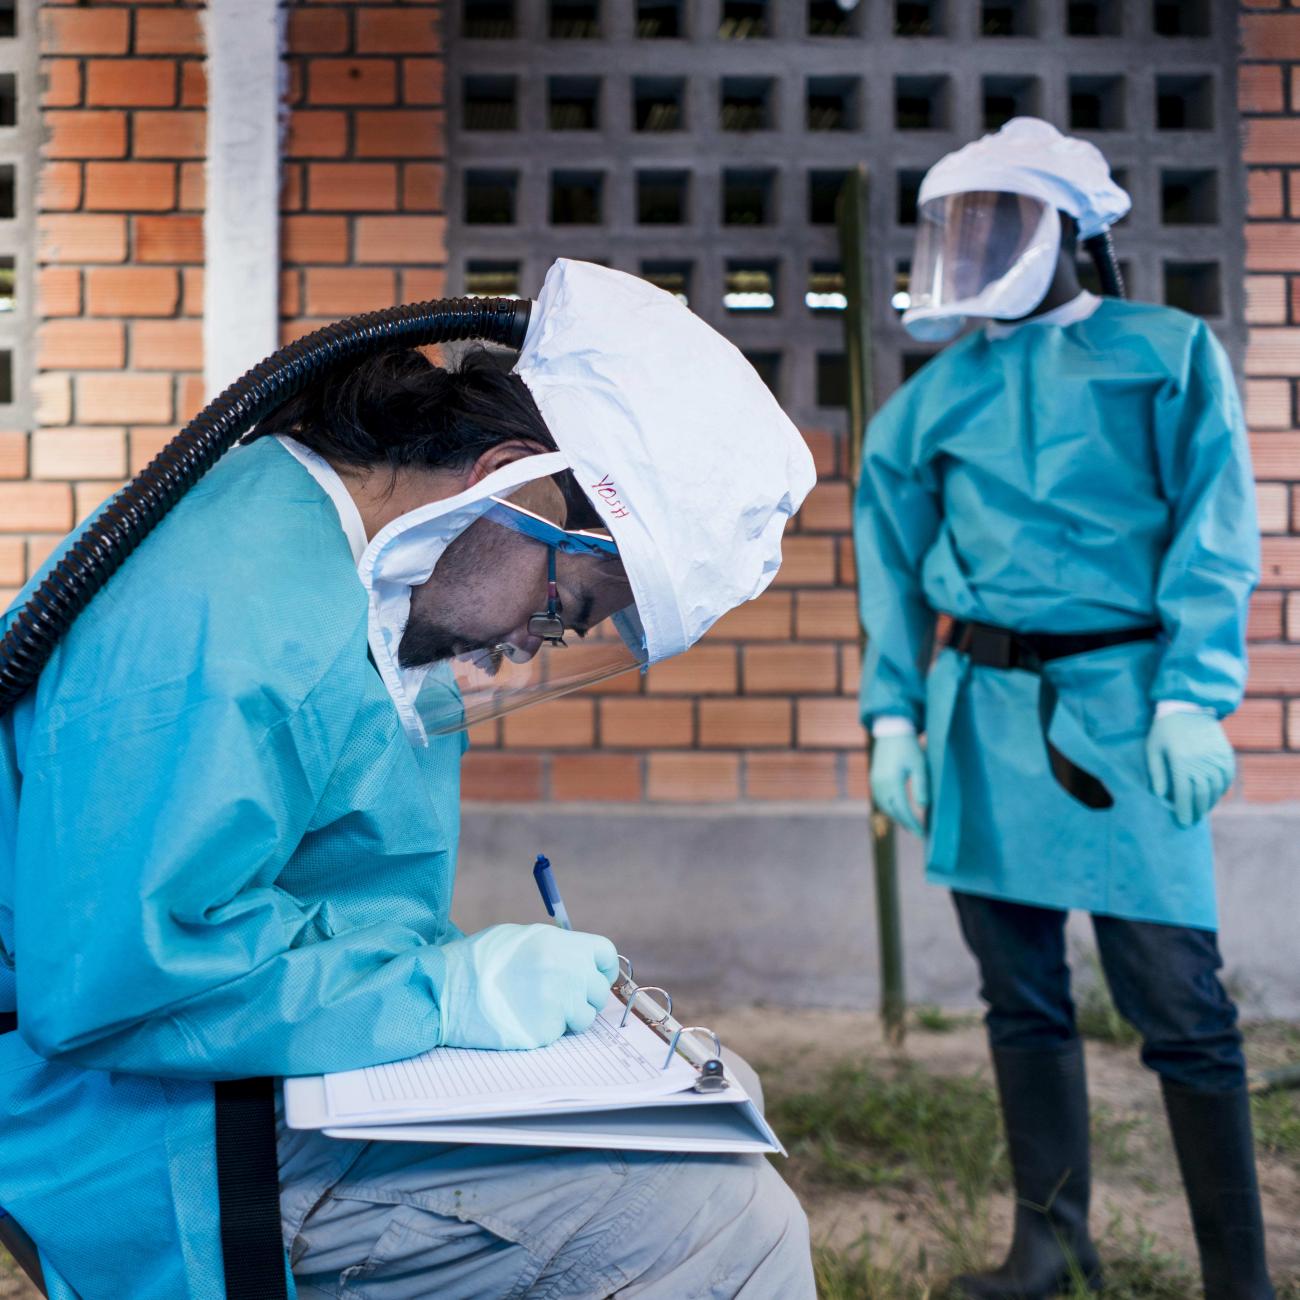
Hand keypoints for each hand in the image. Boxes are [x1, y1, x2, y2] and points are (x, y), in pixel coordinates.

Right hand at [439, 923, 618, 1050]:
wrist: (447, 990)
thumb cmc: (479, 961)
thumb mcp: (522, 938)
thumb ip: (557, 947)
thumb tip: (580, 959)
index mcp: (563, 945)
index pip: (605, 955)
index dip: (601, 967)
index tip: (594, 975)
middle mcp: (567, 973)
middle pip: (598, 990)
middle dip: (583, 995)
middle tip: (559, 996)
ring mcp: (558, 1005)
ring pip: (584, 1018)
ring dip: (568, 1017)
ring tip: (536, 1007)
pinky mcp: (545, 1033)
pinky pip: (559, 1035)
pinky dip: (545, 1030)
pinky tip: (522, 1019)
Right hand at [871, 733, 929, 836]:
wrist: (891, 731)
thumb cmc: (909, 747)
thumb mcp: (919, 765)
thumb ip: (921, 785)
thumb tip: (923, 806)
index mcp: (892, 781)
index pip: (903, 809)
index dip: (913, 823)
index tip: (923, 834)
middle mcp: (880, 784)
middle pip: (893, 812)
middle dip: (906, 824)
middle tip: (919, 834)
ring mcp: (874, 782)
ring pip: (885, 808)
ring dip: (897, 818)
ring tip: (911, 825)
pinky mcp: (873, 779)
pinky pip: (880, 800)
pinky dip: (890, 809)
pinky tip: (899, 811)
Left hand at [1145, 712, 1234, 828]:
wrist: (1188, 707)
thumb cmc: (1164, 730)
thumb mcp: (1153, 749)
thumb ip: (1157, 773)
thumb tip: (1160, 796)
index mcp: (1181, 761)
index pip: (1185, 794)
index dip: (1184, 811)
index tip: (1182, 823)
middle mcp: (1201, 761)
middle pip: (1202, 795)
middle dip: (1196, 812)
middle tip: (1191, 822)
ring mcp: (1216, 758)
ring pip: (1216, 789)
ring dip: (1209, 803)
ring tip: (1200, 811)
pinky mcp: (1225, 754)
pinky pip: (1227, 778)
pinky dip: (1221, 790)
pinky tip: (1213, 796)